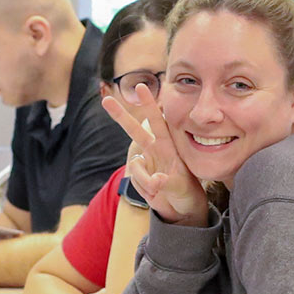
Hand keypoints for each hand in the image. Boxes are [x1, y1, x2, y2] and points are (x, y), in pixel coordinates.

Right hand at [102, 84, 206, 224]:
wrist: (181, 207)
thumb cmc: (187, 191)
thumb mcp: (182, 185)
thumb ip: (167, 181)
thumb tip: (155, 180)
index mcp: (168, 144)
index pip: (158, 120)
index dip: (149, 104)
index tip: (140, 87)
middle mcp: (154, 150)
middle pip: (134, 129)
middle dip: (120, 115)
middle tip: (106, 99)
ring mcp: (145, 163)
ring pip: (136, 165)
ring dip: (146, 179)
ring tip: (160, 187)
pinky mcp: (138, 176)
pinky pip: (135, 179)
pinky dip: (144, 188)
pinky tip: (155, 192)